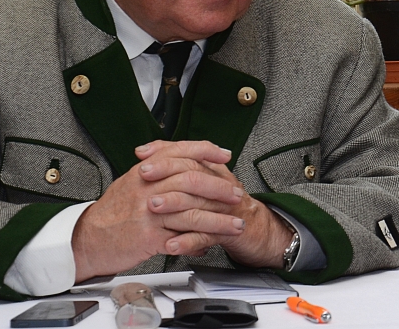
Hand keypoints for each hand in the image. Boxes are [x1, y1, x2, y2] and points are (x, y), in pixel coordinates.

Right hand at [71, 141, 242, 280]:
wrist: (87, 239)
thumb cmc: (111, 213)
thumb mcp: (131, 182)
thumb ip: (156, 168)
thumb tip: (181, 157)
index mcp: (145, 171)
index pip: (180, 151)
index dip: (205, 150)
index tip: (224, 155)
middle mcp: (148, 187)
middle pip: (191, 180)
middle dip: (220, 187)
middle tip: (237, 194)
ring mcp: (148, 212)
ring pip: (192, 211)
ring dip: (219, 219)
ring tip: (236, 223)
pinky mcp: (149, 236)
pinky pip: (182, 237)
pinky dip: (201, 241)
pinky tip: (213, 243)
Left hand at [144, 158, 294, 268]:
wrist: (256, 229)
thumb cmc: (225, 206)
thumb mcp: (204, 182)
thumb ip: (180, 168)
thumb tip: (150, 153)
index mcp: (213, 171)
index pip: (189, 155)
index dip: (165, 154)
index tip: (142, 158)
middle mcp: (219, 185)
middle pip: (193, 173)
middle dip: (166, 174)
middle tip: (143, 178)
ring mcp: (224, 208)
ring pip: (198, 203)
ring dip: (174, 206)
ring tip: (153, 210)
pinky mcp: (229, 231)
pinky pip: (207, 235)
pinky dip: (188, 241)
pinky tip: (171, 245)